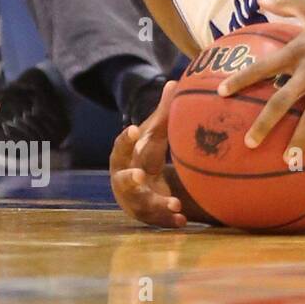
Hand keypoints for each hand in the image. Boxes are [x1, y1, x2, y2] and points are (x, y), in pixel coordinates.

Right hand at [110, 81, 186, 228]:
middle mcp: (126, 182)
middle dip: (128, 179)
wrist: (143, 189)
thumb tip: (175, 81)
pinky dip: (169, 221)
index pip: (121, 149)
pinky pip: (158, 222)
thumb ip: (163, 113)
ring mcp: (136, 201)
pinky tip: (183, 221)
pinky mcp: (149, 217)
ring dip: (157, 204)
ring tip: (174, 203)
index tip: (132, 129)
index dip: (125, 140)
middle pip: (122, 181)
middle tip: (138, 175)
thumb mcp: (153, 136)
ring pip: (142, 206)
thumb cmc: (147, 156)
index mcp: (125, 160)